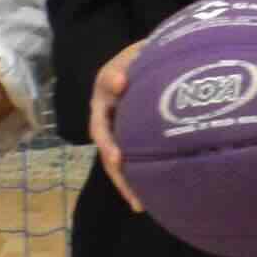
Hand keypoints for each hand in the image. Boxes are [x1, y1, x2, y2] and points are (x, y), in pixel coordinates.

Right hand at [90, 29, 152, 218]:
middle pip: (105, 143)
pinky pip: (129, 164)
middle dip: (115, 162)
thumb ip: (125, 65)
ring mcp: (117, 131)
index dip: (109, 129)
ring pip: (114, 160)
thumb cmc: (144, 57)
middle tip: (125, 175)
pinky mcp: (130, 143)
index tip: (120, 153)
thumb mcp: (135, 53)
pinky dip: (135, 181)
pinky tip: (145, 200)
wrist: (154, 63)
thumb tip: (119, 83)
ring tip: (137, 203)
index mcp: (104, 93)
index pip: (102, 114)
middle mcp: (105, 116)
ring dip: (124, 182)